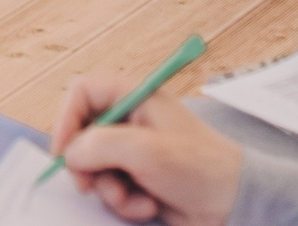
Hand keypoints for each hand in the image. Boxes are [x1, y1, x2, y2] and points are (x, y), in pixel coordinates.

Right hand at [50, 75, 244, 224]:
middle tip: (91, 184)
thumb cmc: (201, 168)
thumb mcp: (146, 151)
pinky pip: (110, 189)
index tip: (64, 152)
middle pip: (82, 134)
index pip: (82, 92)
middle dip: (87, 165)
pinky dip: (123, 202)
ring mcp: (133, 151)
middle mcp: (130, 120)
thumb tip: (71, 154)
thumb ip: (99, 145)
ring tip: (135, 199)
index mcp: (134, 96)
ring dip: (109, 190)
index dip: (67, 118)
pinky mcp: (138, 178)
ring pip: (94, 168)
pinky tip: (148, 205)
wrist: (233, 205)